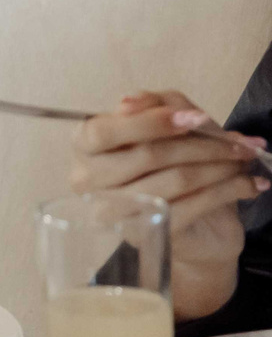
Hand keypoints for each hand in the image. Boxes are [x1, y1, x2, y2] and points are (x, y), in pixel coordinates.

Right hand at [71, 91, 265, 320]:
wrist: (194, 224)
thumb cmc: (175, 165)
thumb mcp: (172, 124)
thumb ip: (158, 104)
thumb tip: (132, 101)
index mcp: (85, 146)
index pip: (102, 132)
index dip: (148, 123)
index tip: (195, 118)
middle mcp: (87, 180)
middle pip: (146, 156)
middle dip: (203, 145)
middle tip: (242, 143)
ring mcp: (113, 212)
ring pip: (175, 180)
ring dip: (221, 167)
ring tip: (246, 160)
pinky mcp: (145, 235)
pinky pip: (193, 205)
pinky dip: (229, 190)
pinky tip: (250, 184)